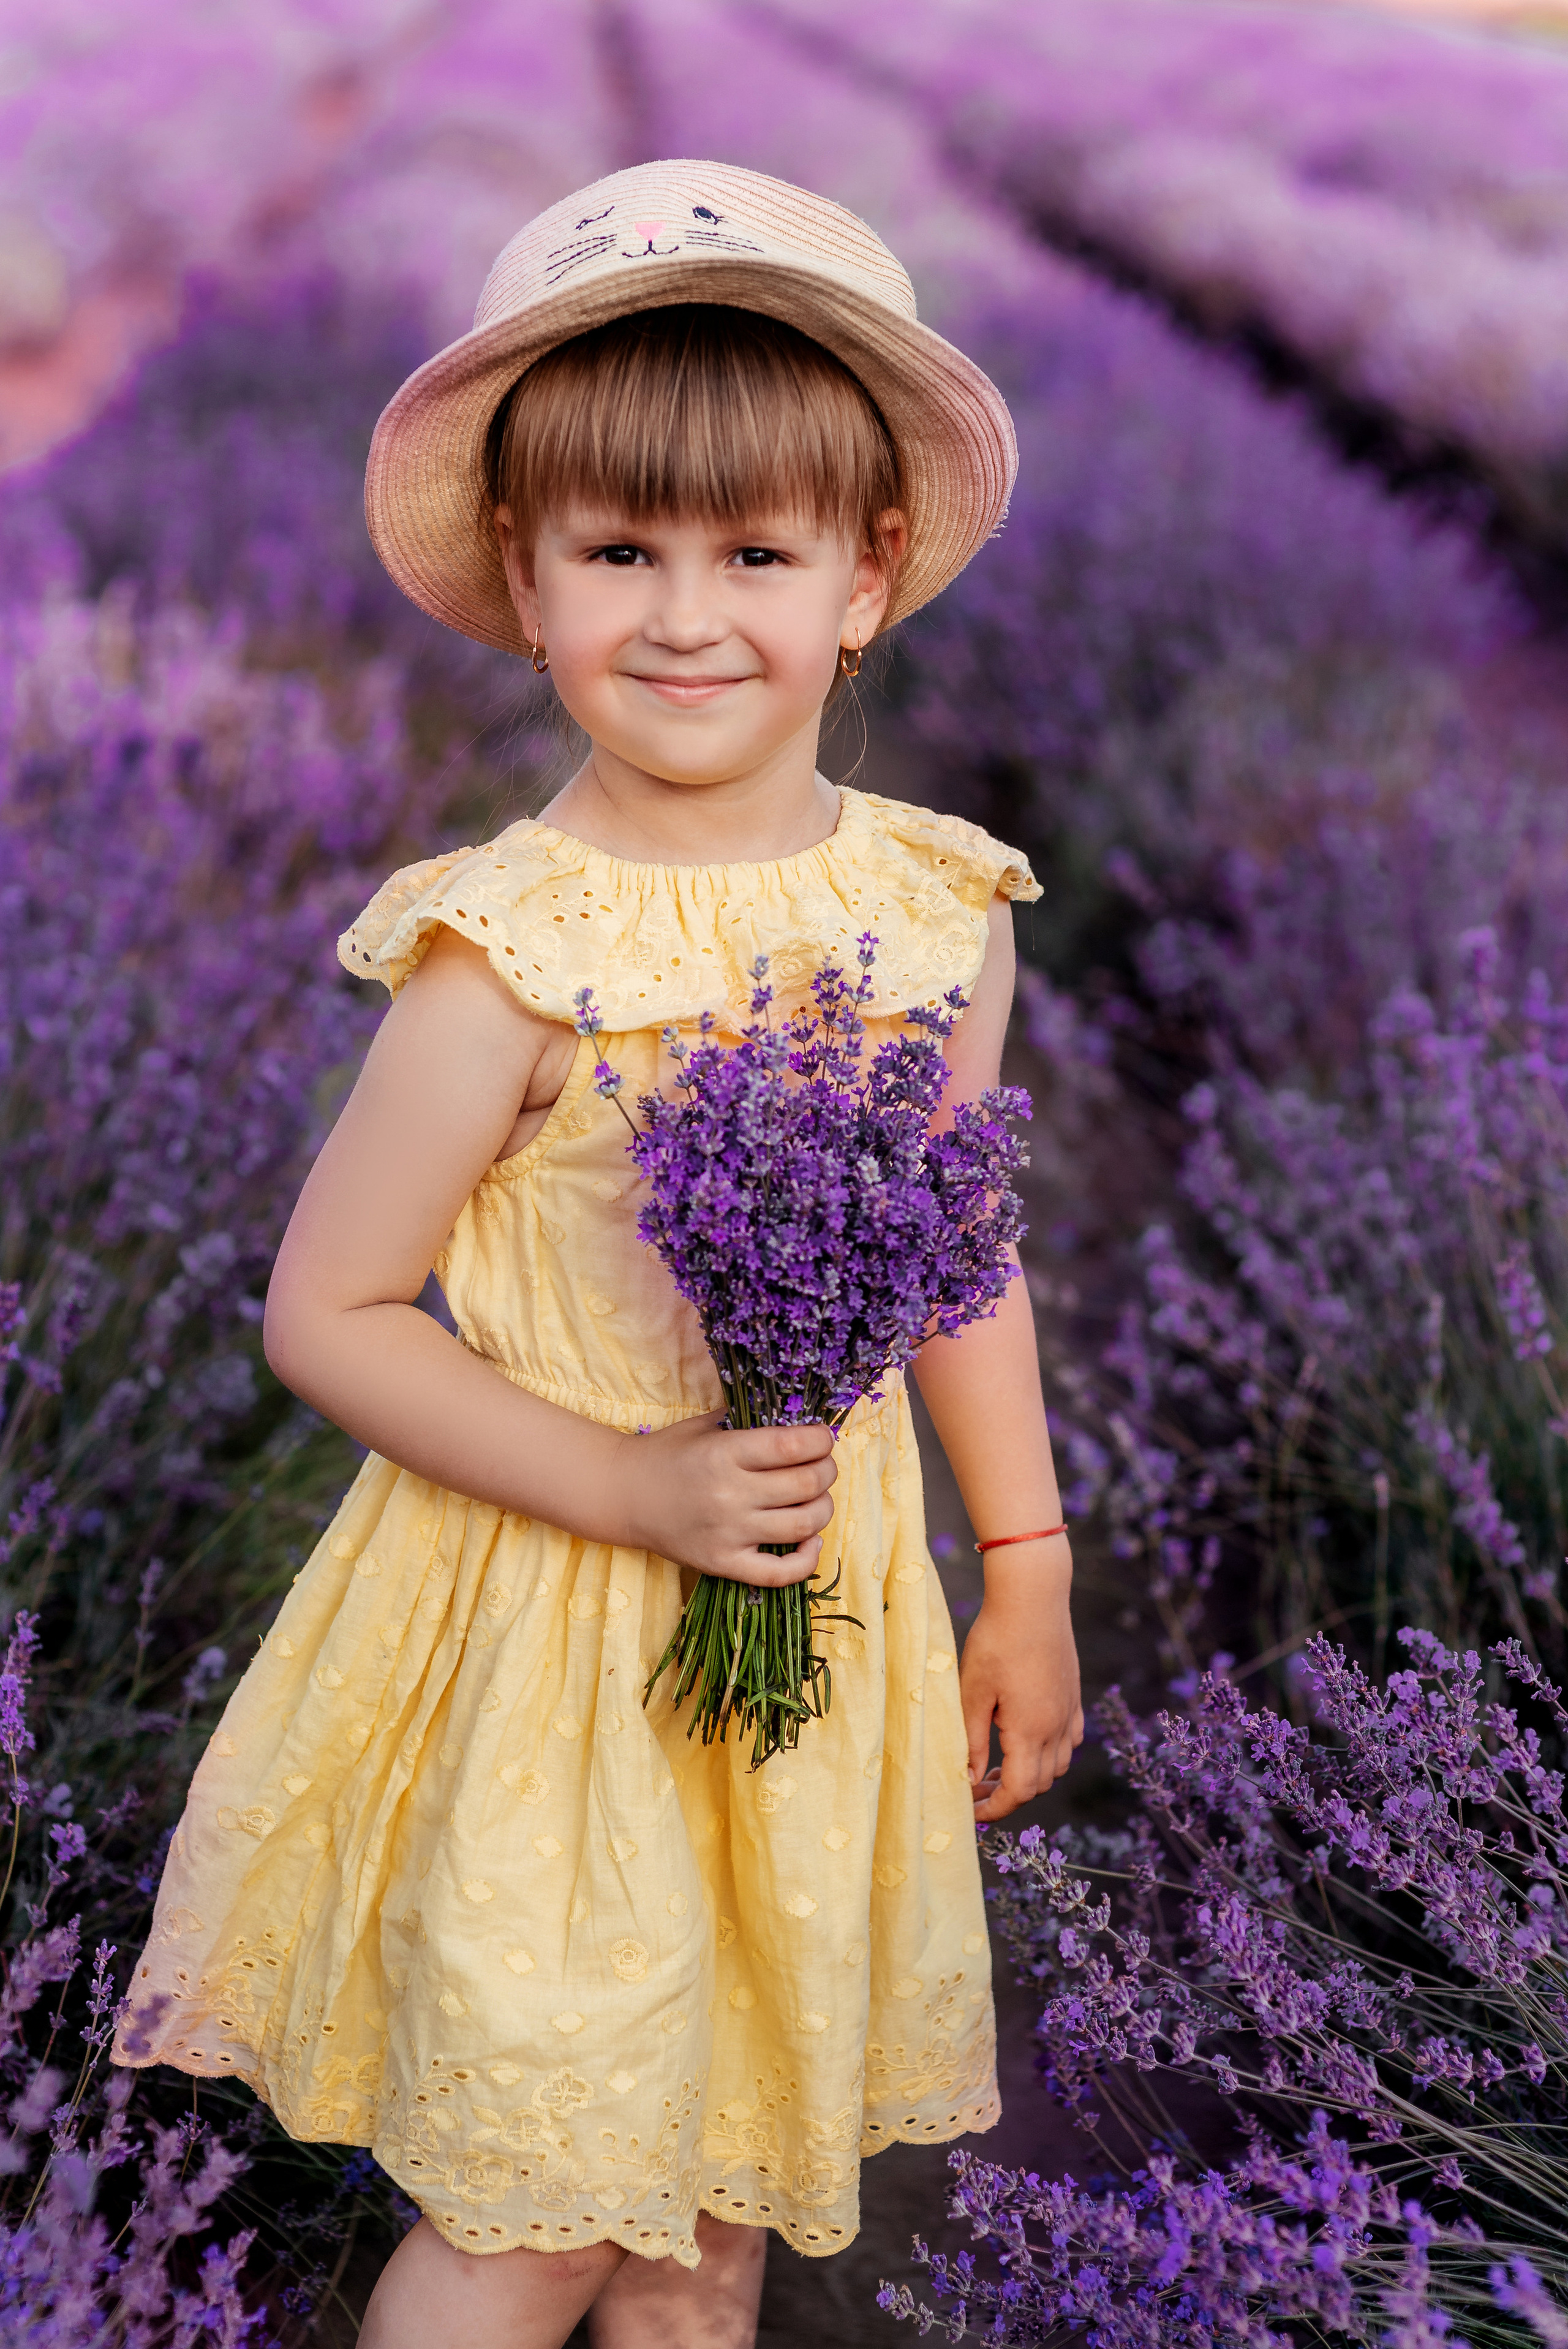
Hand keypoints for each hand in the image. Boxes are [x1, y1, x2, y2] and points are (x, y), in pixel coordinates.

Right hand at [615, 1413, 836, 1584]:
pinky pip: (780, 1573)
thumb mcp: (706, 1425)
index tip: (822, 1439)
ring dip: (823, 1509)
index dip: (821, 1441)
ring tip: (816, 1499)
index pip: (794, 1446)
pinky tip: (811, 1540)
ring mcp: (728, 1533)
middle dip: (827, 1471)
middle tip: (822, 1467)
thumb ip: (750, 1418)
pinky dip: (807, 1559)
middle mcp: (729, 1494)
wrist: (623, 1495)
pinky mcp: (723, 1564)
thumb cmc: (668, 1455)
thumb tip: (800, 1417)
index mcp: (725, 1453)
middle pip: (806, 1484)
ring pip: (803, 1525)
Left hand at [960, 1561, 1082, 1821]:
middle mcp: (1057, 1726)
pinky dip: (1049, 1753)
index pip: (1019, 1791)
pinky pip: (1069, 1739)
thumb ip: (971, 1741)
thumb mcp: (973, 1692)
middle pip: (1040, 1783)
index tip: (971, 1812)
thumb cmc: (996, 1640)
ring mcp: (1070, 1711)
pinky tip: (1025, 1739)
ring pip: (1058, 1765)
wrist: (1034, 1596)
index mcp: (1030, 1730)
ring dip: (1029, 1775)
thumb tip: (969, 1781)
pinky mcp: (1073, 1695)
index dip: (995, 1809)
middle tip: (974, 1788)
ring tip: (995, 1767)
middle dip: (1008, 1794)